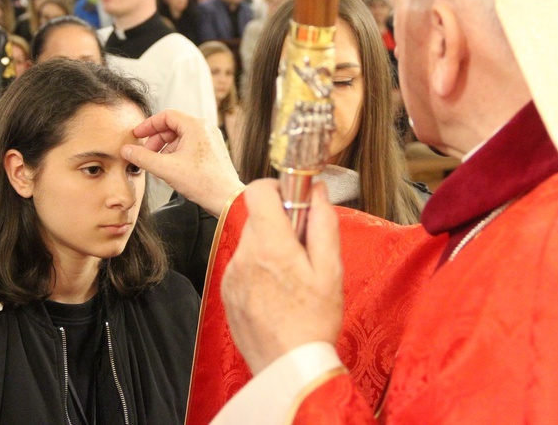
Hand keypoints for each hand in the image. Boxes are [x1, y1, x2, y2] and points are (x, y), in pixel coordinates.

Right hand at [121, 109, 243, 216]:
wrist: (227, 199)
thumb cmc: (203, 182)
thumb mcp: (166, 168)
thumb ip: (143, 157)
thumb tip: (126, 150)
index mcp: (196, 126)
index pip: (166, 116)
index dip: (148, 125)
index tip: (137, 135)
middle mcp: (205, 129)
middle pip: (173, 126)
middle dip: (156, 140)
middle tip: (145, 154)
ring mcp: (210, 140)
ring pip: (181, 138)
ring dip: (165, 149)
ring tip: (157, 164)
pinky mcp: (212, 152)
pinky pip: (189, 146)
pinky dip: (176, 154)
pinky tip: (170, 169)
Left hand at [221, 180, 342, 373]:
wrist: (288, 369)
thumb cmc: (315, 322)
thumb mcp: (332, 271)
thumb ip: (323, 224)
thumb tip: (317, 190)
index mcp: (270, 246)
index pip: (257, 191)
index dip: (276, 187)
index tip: (294, 202)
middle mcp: (243, 256)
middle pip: (256, 217)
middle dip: (280, 223)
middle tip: (303, 248)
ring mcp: (230, 275)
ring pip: (250, 241)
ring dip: (269, 246)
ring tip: (291, 277)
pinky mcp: (226, 291)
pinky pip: (242, 264)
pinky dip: (258, 268)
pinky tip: (277, 293)